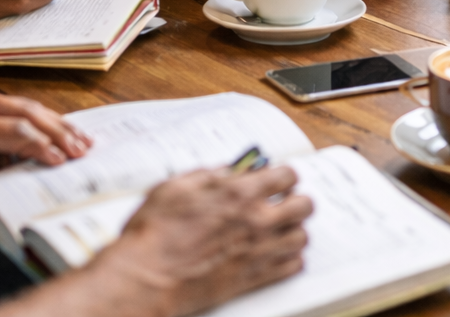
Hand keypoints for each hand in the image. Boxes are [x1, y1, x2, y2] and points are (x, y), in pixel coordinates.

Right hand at [95, 165, 311, 316]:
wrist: (147, 278)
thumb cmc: (155, 232)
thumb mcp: (176, 186)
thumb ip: (209, 174)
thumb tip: (227, 171)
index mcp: (240, 193)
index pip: (286, 176)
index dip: (285, 175)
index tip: (280, 179)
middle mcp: (256, 221)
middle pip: (303, 205)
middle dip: (298, 200)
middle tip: (287, 201)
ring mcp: (257, 251)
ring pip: (301, 237)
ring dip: (295, 229)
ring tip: (283, 228)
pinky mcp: (252, 279)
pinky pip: (291, 267)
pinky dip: (291, 259)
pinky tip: (279, 254)